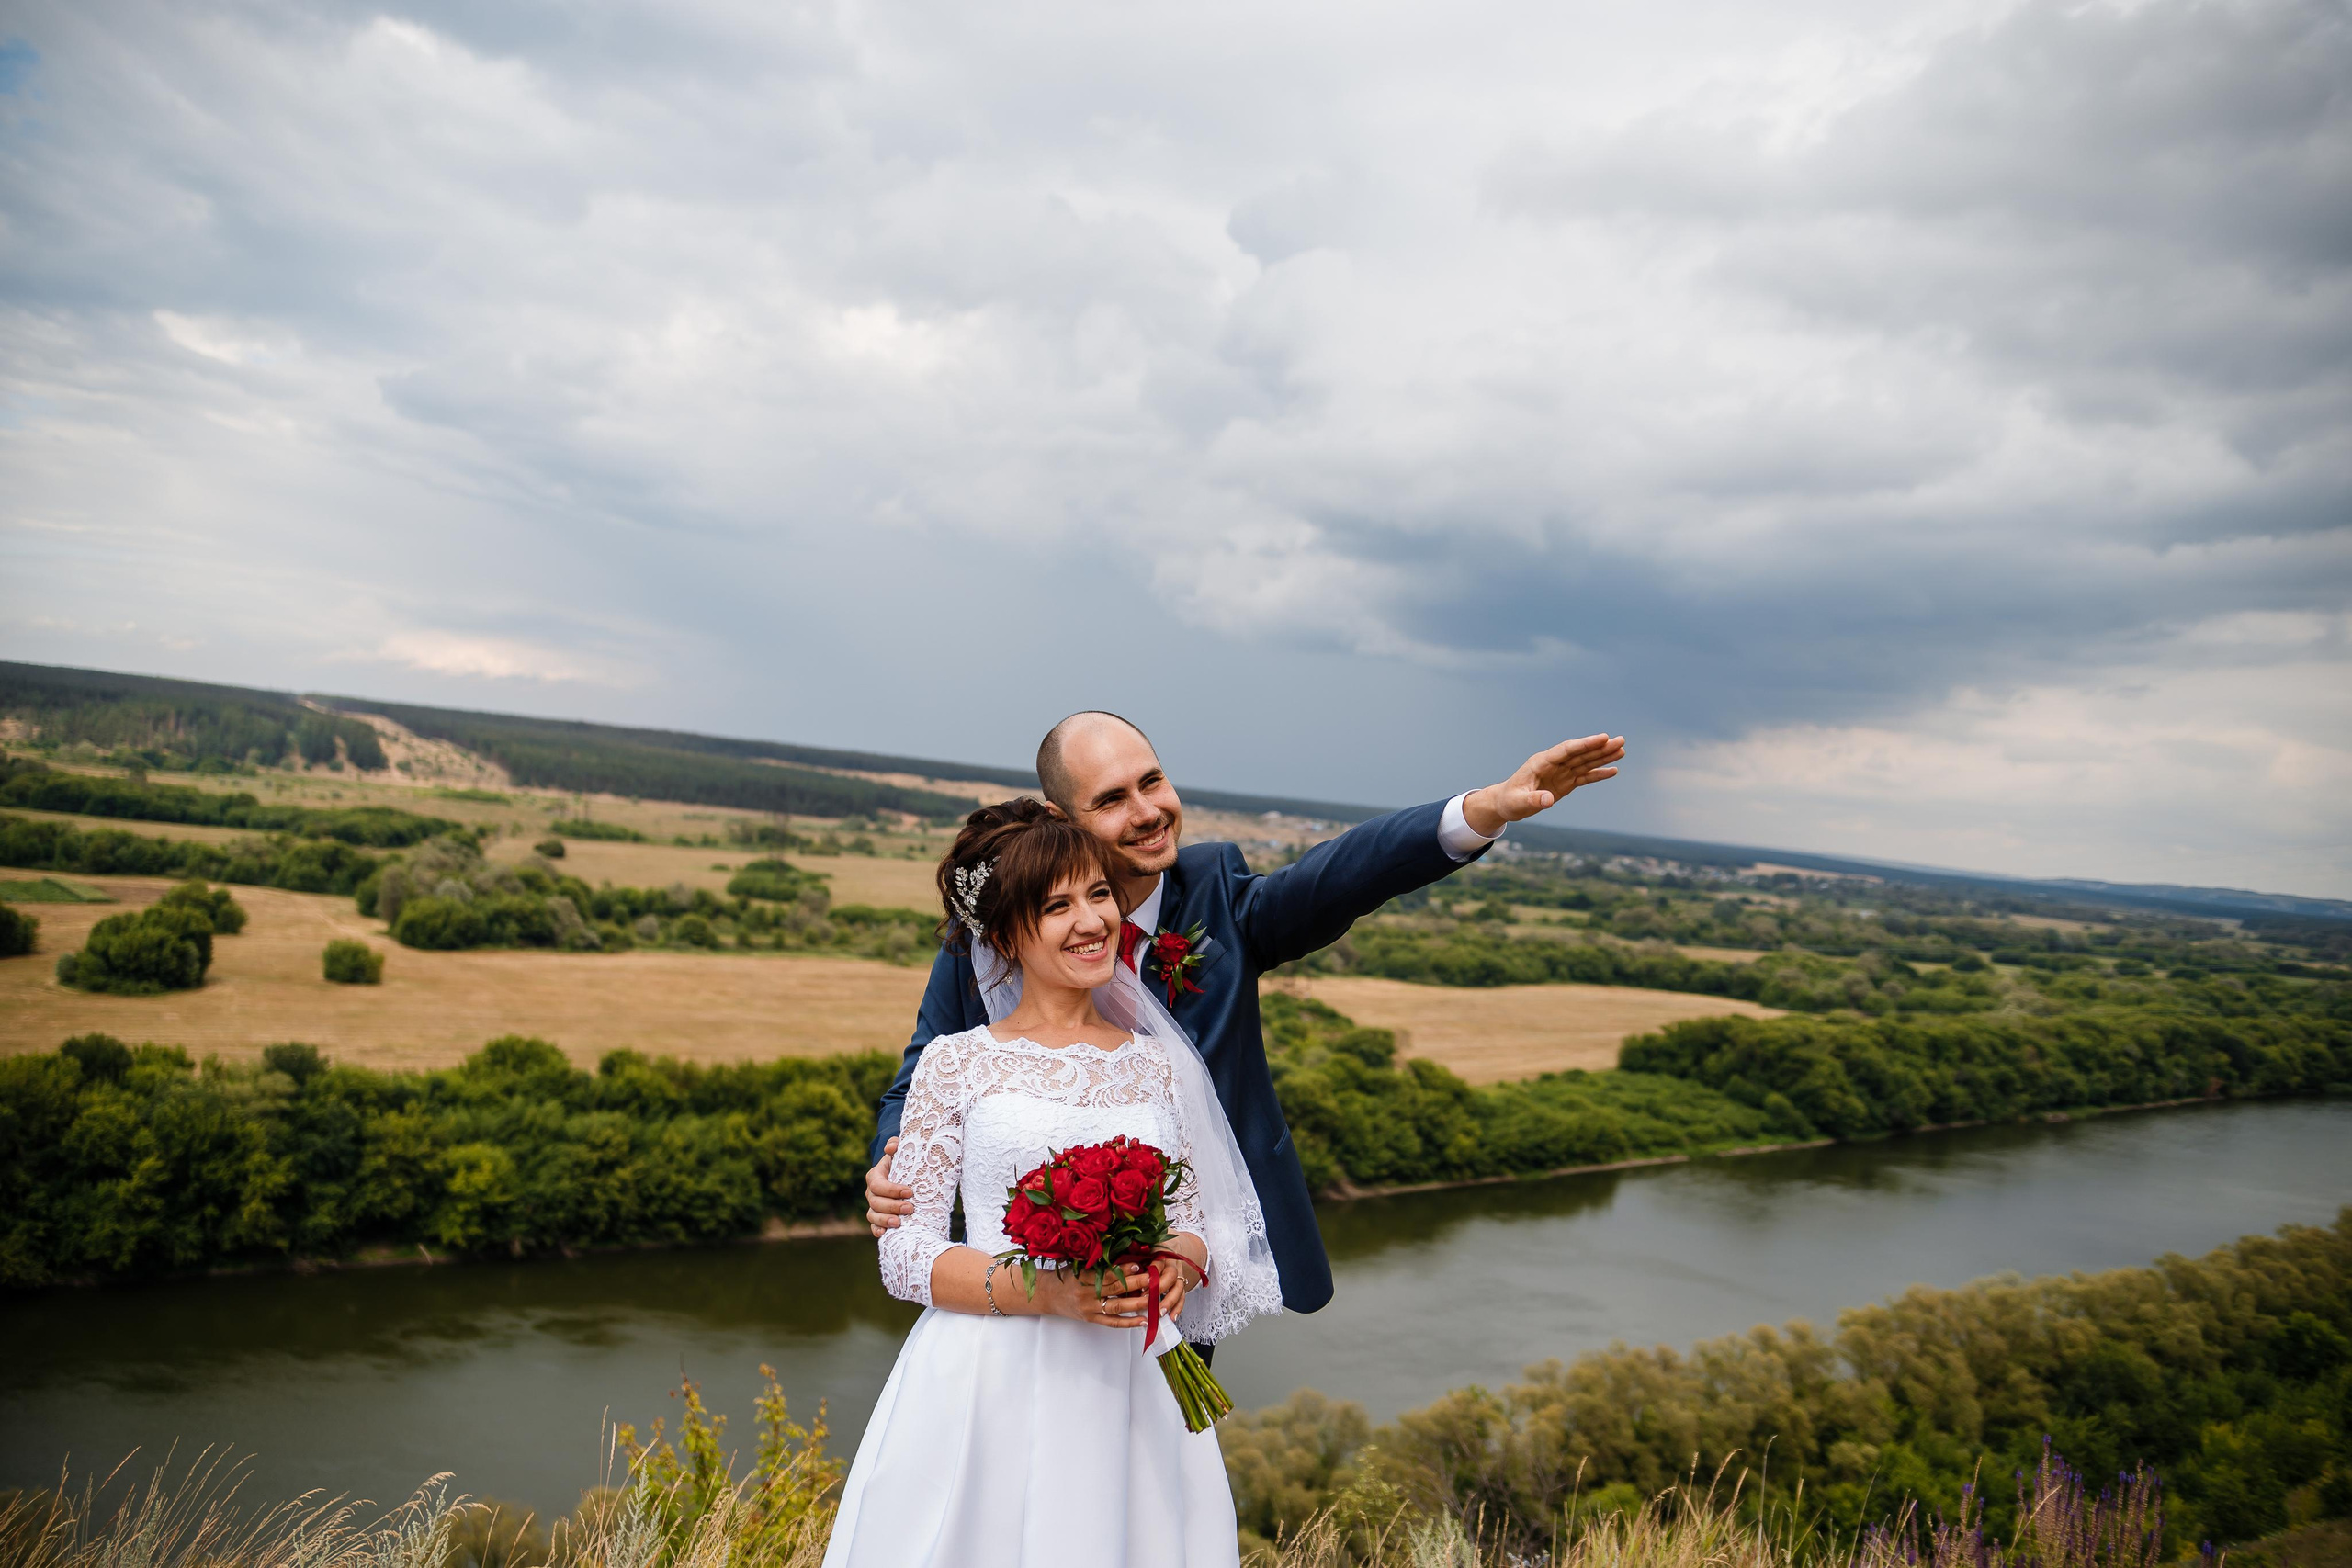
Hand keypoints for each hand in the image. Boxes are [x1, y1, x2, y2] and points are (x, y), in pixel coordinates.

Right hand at [866, 1139, 912, 1236]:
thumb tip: (890, 1148)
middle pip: (876, 1202)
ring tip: (900, 1223)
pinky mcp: (878, 1218)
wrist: (905, 1174)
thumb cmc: (904, 1161)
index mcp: (875, 1175)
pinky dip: (878, 1230)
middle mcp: (871, 1192)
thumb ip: (896, 1144)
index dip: (892, 1189)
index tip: (910, 1192)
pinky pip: (873, 1226)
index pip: (878, 1184)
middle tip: (910, 1208)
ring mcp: (873, 1206)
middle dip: (893, 1206)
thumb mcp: (902, 1151)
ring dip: (885, 1220)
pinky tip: (885, 1233)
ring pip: (873, 1215)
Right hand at [1032, 1266, 1154, 1328]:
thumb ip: (1097, 1262)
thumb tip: (1124, 1253)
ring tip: (1154, 1300)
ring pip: (1117, 1307)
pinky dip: (1129, 1322)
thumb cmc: (1066, 1276)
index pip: (1107, 1274)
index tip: (1138, 1264)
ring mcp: (1089, 1308)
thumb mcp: (1078, 1264)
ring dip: (1137, 1304)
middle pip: (1115, 1289)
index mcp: (1083, 1277)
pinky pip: (1112, 1322)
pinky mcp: (1091, 1319)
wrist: (1047, 1295)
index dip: (1123, 1270)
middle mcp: (1086, 1294)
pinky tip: (1144, 1320)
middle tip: (1154, 1280)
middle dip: (1137, 1285)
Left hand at [1463, 733, 1625, 835]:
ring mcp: (1560, 773)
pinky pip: (1584, 777)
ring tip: (1622, 750)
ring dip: (1603, 757)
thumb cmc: (1510, 801)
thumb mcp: (1518, 802)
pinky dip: (1598, 774)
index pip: (1566, 750)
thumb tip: (1549, 801)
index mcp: (1541, 762)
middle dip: (1600, 747)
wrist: (1506, 803)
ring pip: (1585, 762)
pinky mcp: (1565, 783)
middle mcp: (1553, 764)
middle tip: (1621, 740)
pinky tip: (1613, 770)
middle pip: (1580, 753)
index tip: (1602, 737)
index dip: (1585, 744)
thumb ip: (1534, 800)